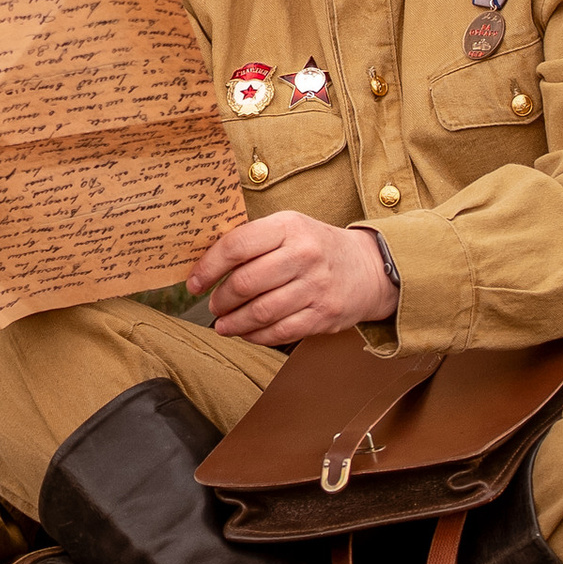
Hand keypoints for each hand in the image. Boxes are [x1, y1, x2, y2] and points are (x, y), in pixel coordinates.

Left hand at [193, 210, 395, 343]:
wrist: (368, 268)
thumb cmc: (316, 246)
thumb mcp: (289, 227)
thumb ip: (253, 240)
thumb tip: (205, 263)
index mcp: (289, 227)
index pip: (236, 246)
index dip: (208, 268)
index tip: (194, 283)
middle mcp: (304, 255)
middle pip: (245, 282)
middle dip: (220, 299)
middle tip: (212, 305)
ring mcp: (316, 287)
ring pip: (260, 312)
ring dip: (233, 323)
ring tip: (223, 324)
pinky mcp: (323, 316)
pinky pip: (280, 332)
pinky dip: (256, 336)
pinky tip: (246, 333)